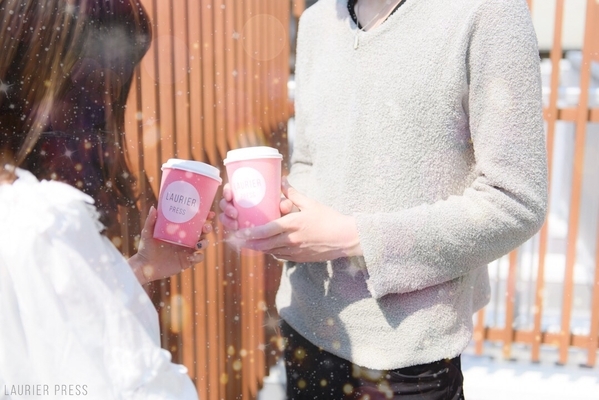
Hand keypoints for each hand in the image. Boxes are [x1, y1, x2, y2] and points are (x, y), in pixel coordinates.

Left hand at [128, 206, 214, 284]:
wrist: (145, 266)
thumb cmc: (146, 248)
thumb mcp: (148, 233)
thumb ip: (151, 221)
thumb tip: (153, 208)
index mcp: (181, 231)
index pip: (195, 222)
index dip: (205, 218)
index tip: (209, 214)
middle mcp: (186, 240)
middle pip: (203, 232)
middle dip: (207, 228)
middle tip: (205, 227)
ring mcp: (188, 251)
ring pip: (203, 244)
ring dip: (205, 243)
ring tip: (197, 244)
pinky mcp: (187, 262)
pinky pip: (198, 258)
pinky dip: (198, 257)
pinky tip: (191, 256)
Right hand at [218, 180, 296, 231]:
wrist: (286, 228)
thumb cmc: (284, 212)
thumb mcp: (287, 207)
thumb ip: (287, 205)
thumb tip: (284, 205)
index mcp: (248, 192)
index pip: (233, 187)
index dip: (227, 190)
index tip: (230, 195)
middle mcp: (241, 203)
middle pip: (226, 202)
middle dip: (226, 208)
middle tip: (235, 213)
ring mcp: (238, 215)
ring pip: (225, 215)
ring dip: (226, 220)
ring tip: (235, 225)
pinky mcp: (239, 227)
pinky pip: (230, 227)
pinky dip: (229, 229)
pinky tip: (235, 233)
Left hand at [234, 182, 361, 261]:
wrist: (345, 238)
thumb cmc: (329, 219)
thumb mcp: (311, 204)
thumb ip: (294, 194)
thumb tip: (282, 182)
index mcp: (292, 224)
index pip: (266, 231)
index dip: (250, 234)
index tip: (239, 233)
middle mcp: (291, 240)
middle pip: (264, 245)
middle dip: (249, 244)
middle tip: (238, 240)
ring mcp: (295, 251)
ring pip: (271, 252)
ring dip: (259, 249)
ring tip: (249, 244)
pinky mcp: (300, 258)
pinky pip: (281, 256)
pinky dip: (272, 252)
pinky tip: (269, 248)